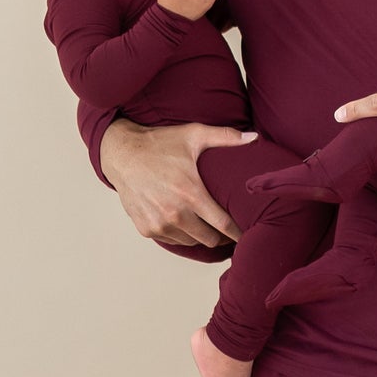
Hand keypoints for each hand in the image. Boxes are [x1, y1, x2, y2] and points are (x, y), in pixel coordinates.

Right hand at [98, 118, 255, 246]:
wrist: (121, 153)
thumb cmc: (159, 144)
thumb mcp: (193, 135)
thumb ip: (226, 137)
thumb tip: (254, 137)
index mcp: (190, 194)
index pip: (223, 225)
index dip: (238, 233)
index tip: (247, 234)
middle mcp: (174, 213)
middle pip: (209, 239)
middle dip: (221, 236)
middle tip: (226, 230)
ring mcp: (159, 224)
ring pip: (191, 242)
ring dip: (200, 236)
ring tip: (206, 225)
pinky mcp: (147, 229)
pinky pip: (173, 240)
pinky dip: (181, 234)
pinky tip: (185, 222)